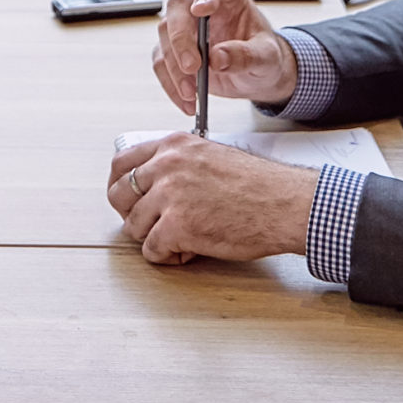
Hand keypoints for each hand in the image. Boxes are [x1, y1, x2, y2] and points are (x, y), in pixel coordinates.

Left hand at [104, 132, 317, 264]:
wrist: (284, 204)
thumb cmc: (258, 185)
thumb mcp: (210, 156)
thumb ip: (179, 164)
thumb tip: (154, 183)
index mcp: (174, 146)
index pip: (122, 162)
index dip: (119, 185)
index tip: (125, 199)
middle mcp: (167, 165)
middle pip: (118, 194)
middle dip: (131, 214)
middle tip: (150, 225)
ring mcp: (170, 195)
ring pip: (134, 225)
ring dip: (154, 237)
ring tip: (182, 238)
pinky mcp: (177, 226)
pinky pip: (152, 250)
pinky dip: (168, 256)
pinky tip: (189, 251)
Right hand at [153, 0, 299, 113]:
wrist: (256, 74)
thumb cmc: (263, 55)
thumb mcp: (266, 57)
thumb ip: (246, 55)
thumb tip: (218, 58)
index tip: (203, 10)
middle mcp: (199, 4)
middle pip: (178, 9)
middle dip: (181, 39)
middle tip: (192, 67)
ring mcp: (183, 26)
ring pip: (165, 36)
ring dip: (174, 67)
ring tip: (192, 93)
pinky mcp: (173, 50)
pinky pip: (161, 62)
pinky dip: (170, 83)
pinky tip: (186, 99)